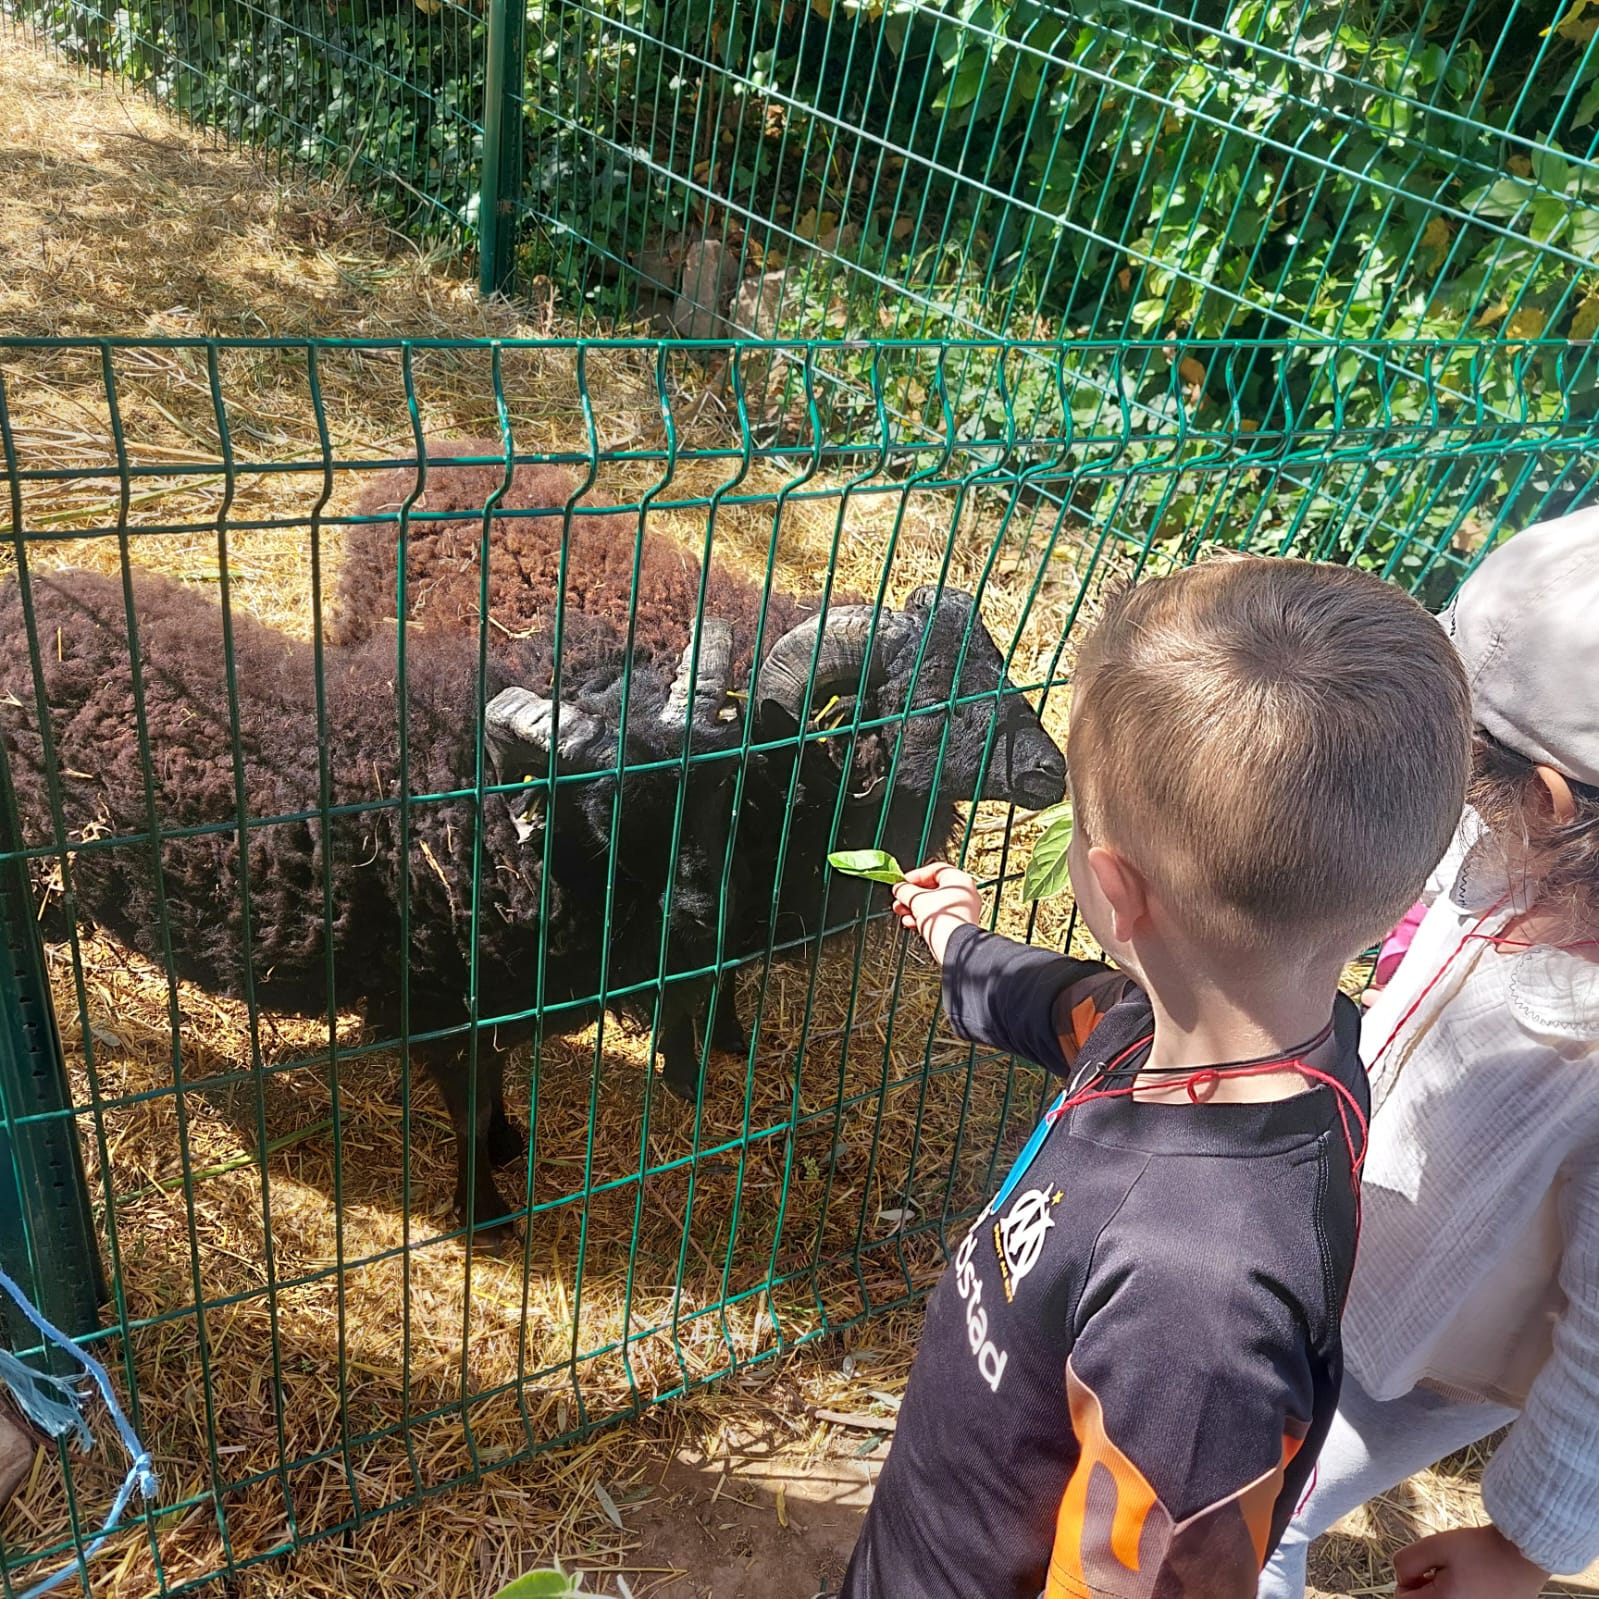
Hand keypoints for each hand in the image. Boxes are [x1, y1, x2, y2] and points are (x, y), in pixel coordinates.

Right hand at [892, 862, 981, 964]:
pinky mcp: (958, 925)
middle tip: (899, 898)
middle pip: (933, 889)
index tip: (902, 882)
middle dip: (912, 895)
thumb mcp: (916, 899)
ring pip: (934, 905)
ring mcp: (963, 910)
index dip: (915, 876)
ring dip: (914, 908)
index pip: (935, 870)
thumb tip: (899, 888)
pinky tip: (910, 923)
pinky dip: (923, 918)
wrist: (953, 945)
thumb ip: (904, 890)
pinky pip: (938, 917)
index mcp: (959, 880)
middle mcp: (964, 893)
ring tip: (900, 911)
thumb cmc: (942, 919)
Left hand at [1394, 1525, 1547, 1598]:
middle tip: (1445, 1571)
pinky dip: (1465, 1596)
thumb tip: (1402, 1578)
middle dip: (1427, 1588)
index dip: (1408, 1579)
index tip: (1426, 1567)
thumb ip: (1407, 1562)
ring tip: (1463, 1578)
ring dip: (1446, 1593)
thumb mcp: (1434, 1545)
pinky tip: (1477, 1585)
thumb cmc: (1480, 1550)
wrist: (1523, 1556)